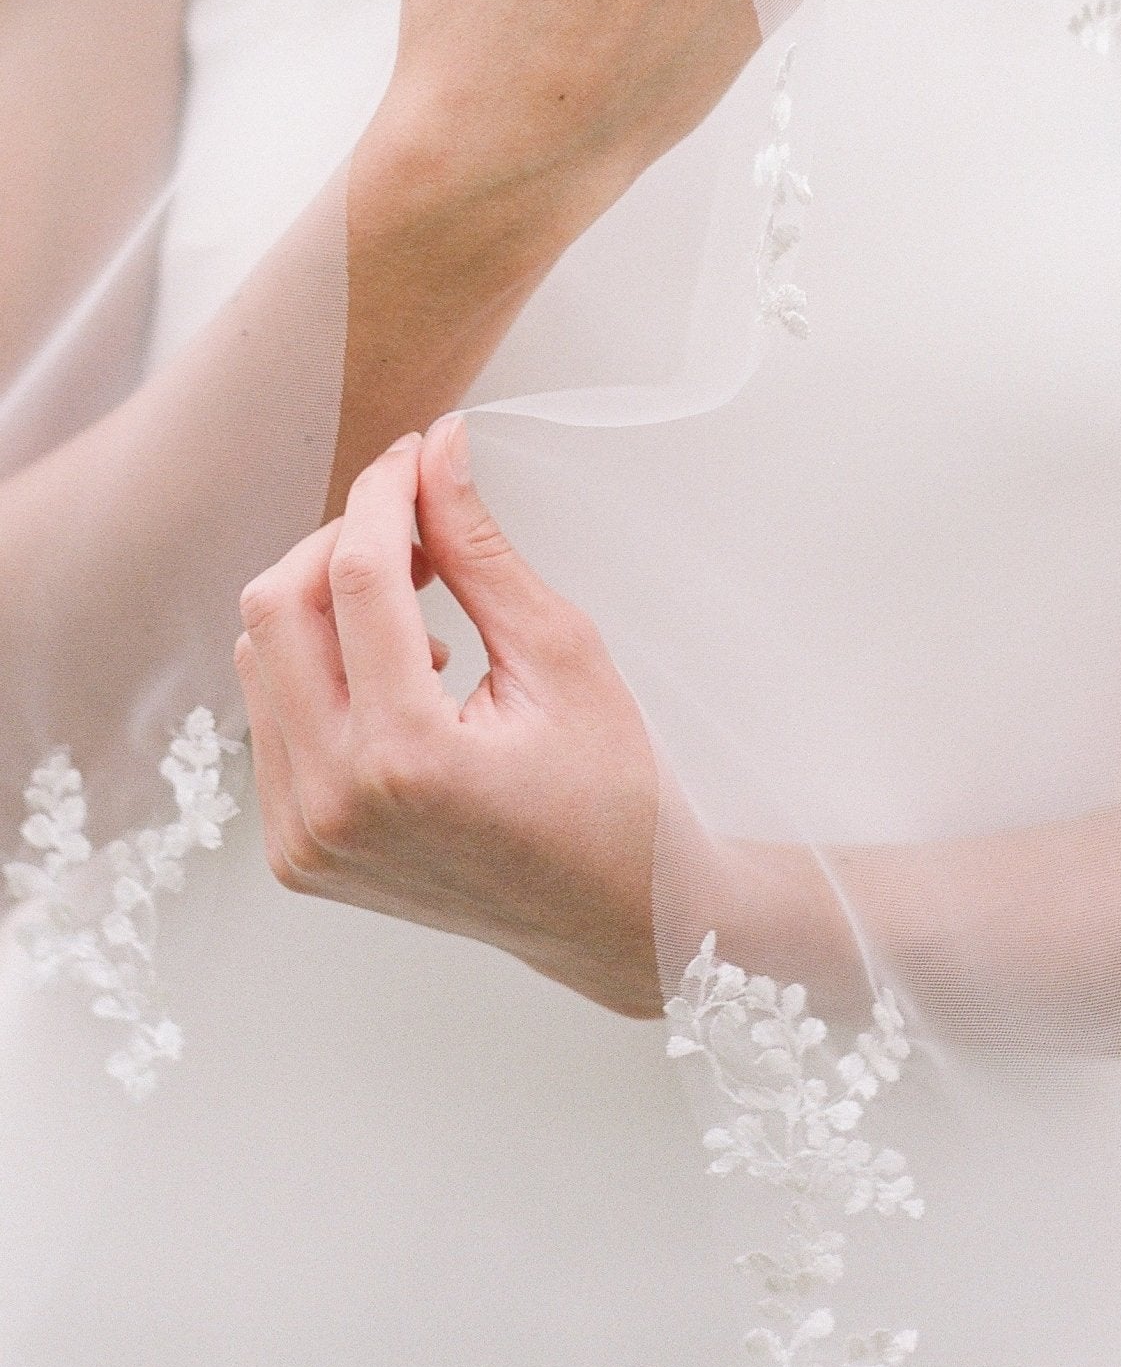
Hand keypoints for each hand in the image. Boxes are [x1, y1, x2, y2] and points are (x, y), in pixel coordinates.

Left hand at [236, 418, 664, 1017]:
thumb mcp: (561, 652)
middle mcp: (335, 805)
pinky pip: (270, 720)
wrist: (614, 920)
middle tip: (416, 530)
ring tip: (418, 613)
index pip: (357, 578)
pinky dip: (320, 674)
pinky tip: (398, 680)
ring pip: (259, 659)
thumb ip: (481, 547)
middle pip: (276, 608)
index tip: (418, 453)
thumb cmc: (615, 791)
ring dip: (324, 605)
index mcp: (409, 759)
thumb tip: (438, 446)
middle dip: (340, 542)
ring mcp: (304, 839)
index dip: (384, 494)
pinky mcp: (295, 855)